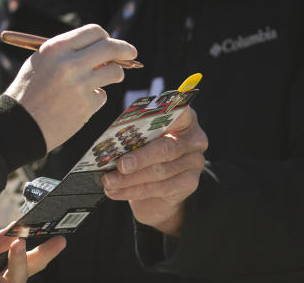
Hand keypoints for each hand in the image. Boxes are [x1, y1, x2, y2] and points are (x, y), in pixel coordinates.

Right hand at [4, 24, 136, 149]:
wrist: (19, 124)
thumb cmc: (28, 90)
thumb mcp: (41, 62)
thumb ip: (68, 53)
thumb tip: (100, 48)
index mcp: (56, 48)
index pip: (94, 31)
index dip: (105, 37)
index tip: (111, 43)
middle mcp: (70, 63)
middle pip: (111, 48)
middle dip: (125, 50)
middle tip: (131, 53)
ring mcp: (80, 85)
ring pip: (114, 72)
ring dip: (113, 75)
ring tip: (98, 81)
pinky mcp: (87, 106)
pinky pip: (102, 96)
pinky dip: (94, 98)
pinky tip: (76, 104)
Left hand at [101, 106, 207, 235]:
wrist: (161, 181)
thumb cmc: (148, 147)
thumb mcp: (145, 135)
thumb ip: (136, 132)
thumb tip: (110, 141)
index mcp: (184, 119)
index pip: (179, 112)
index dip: (164, 114)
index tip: (145, 116)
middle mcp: (194, 140)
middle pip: (165, 149)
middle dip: (140, 158)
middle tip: (120, 165)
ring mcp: (194, 163)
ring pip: (159, 172)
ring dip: (130, 179)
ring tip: (109, 181)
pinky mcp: (189, 184)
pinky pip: (158, 189)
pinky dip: (133, 190)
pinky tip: (116, 191)